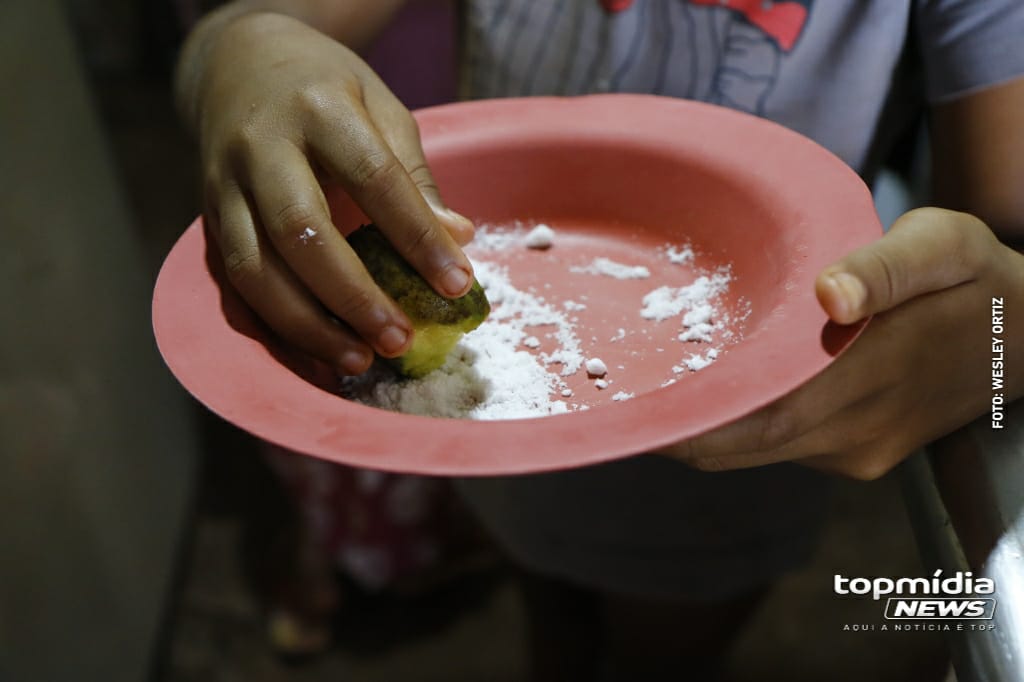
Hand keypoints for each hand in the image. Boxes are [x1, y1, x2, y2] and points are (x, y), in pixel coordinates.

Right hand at [180, 11, 474, 373]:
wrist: (235, 64)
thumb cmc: (325, 90)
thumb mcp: (381, 110)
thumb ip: (414, 176)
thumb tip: (457, 239)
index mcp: (319, 109)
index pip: (374, 178)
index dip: (417, 236)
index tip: (457, 284)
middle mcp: (262, 147)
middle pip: (301, 231)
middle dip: (353, 296)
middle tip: (399, 340)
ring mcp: (224, 186)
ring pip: (255, 269)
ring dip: (307, 325)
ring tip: (358, 361)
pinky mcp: (208, 220)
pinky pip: (234, 286)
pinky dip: (274, 327)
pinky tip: (315, 354)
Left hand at [661, 208, 1023, 478]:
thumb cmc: (977, 280)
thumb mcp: (944, 245)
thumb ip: (886, 268)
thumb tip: (831, 296)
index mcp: (870, 376)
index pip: (758, 417)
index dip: (690, 423)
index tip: (634, 410)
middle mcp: (856, 432)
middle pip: (741, 447)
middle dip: (679, 430)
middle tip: (621, 399)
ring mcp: (857, 452)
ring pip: (757, 451)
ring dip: (707, 428)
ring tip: (658, 388)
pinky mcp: (858, 456)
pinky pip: (780, 448)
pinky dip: (742, 427)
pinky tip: (720, 389)